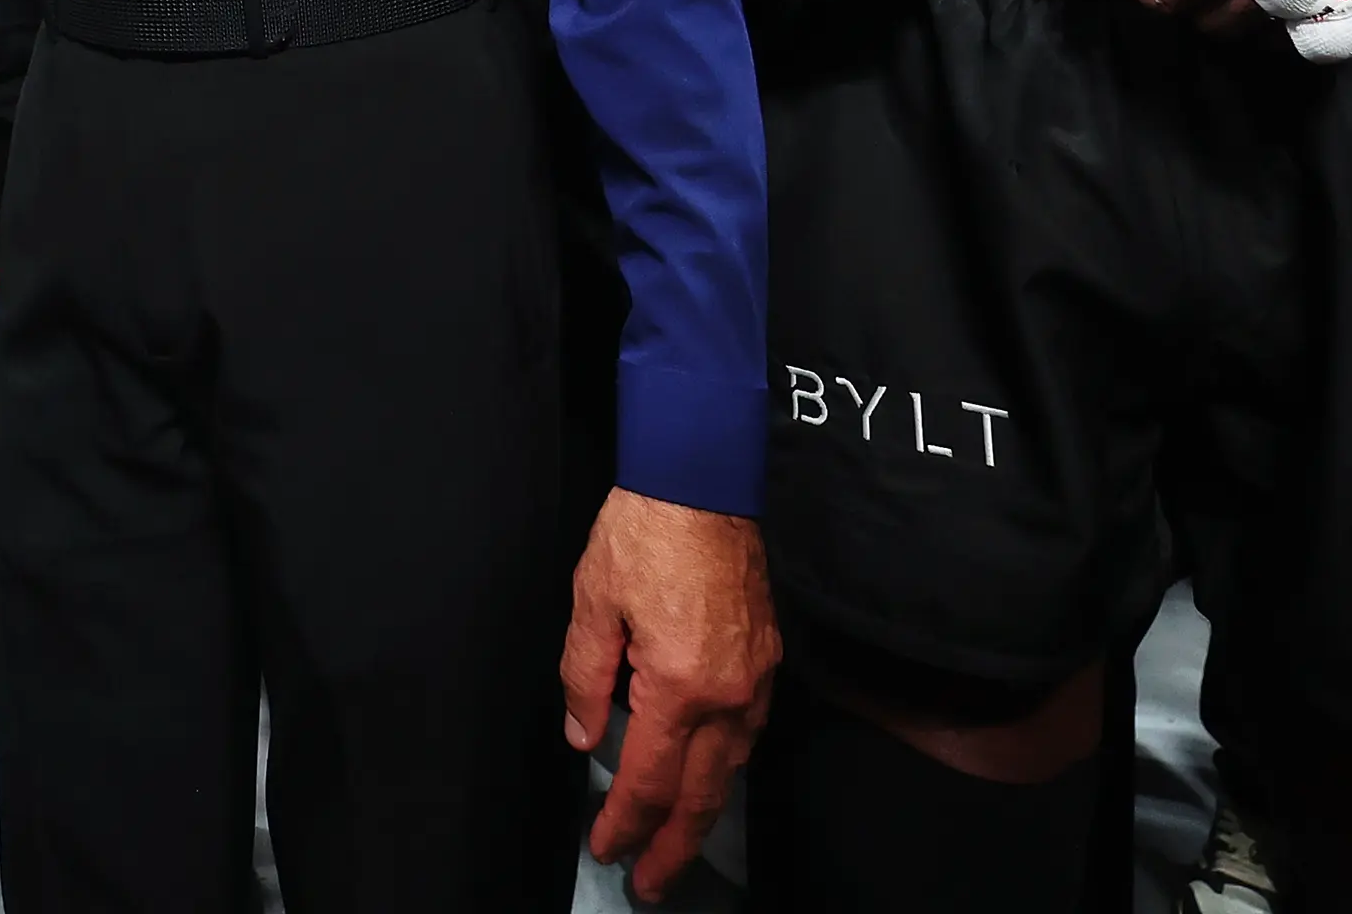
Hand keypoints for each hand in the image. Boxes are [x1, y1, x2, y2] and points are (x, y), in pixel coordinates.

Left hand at [560, 489, 777, 899]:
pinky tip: (706, 773)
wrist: (703, 478)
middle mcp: (727, 694)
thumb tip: (586, 735)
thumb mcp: (591, 603)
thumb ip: (585, 679)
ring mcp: (755, 677)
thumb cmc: (644, 532)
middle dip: (674, 847)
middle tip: (652, 883)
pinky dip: (724, 766)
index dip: (625, 823)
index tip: (606, 849)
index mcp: (678, 686)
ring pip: (731, 768)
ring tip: (676, 841)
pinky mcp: (766, 656)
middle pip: (702, 795)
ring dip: (702, 811)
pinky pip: (747, 731)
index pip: (648, 780)